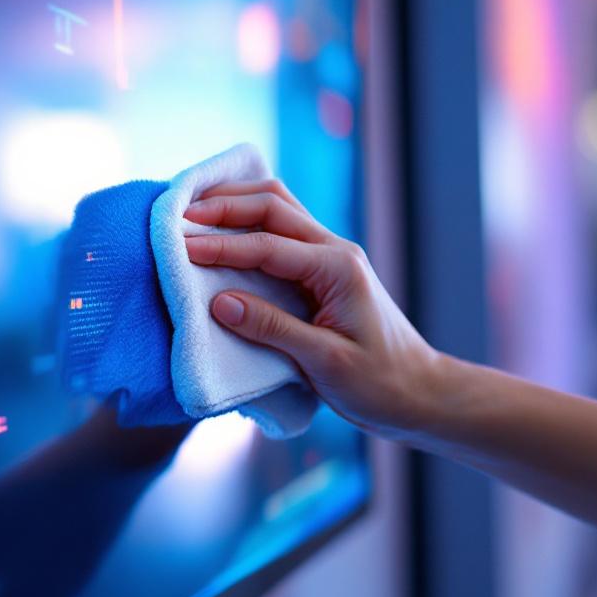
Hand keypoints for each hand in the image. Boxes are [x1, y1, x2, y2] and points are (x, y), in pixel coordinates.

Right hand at [183, 179, 442, 438]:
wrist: (418, 392)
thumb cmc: (378, 383)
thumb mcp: (325, 361)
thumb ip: (272, 329)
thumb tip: (219, 302)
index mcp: (337, 268)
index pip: (267, 246)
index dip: (221, 246)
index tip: (179, 247)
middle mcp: (334, 251)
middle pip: (272, 206)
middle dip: (223, 207)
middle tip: (178, 215)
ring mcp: (330, 256)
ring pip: (278, 208)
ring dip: (236, 204)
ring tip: (193, 209)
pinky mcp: (322, 270)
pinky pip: (281, 231)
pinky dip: (249, 222)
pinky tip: (224, 227)